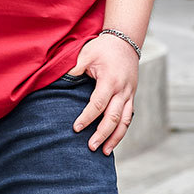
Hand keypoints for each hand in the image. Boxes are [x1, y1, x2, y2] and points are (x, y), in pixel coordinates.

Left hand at [67, 33, 138, 154]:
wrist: (125, 40)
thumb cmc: (103, 47)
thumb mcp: (86, 54)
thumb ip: (75, 69)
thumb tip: (62, 82)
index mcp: (110, 80)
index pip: (98, 104)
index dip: (87, 118)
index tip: (76, 128)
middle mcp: (123, 90)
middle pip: (114, 117)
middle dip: (102, 134)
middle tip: (91, 147)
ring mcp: (130, 94)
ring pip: (125, 121)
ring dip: (116, 138)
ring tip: (106, 152)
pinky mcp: (132, 95)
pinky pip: (129, 116)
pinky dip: (122, 129)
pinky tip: (114, 139)